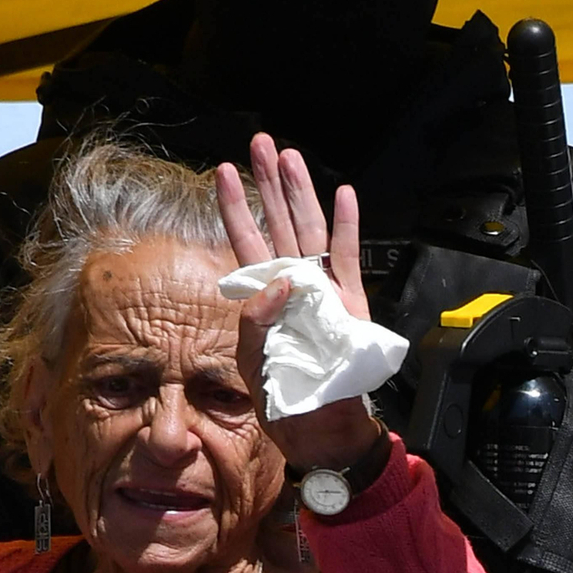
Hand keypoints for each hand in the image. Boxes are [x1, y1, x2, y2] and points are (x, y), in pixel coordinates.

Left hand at [215, 133, 379, 471]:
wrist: (325, 429)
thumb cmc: (286, 401)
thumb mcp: (254, 366)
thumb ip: (256, 324)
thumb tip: (278, 281)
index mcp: (263, 298)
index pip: (245, 241)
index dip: (234, 206)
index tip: (221, 170)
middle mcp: (292, 285)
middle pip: (278, 222)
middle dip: (268, 182)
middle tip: (260, 143)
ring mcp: (323, 289)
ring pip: (310, 228)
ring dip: (301, 192)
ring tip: (291, 156)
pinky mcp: (351, 301)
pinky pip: (347, 256)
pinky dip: (347, 225)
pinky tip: (342, 193)